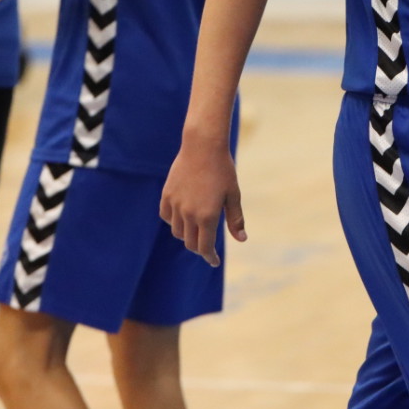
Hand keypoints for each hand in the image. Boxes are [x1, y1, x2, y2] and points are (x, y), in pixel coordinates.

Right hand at [161, 140, 246, 265]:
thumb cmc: (223, 170)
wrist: (203, 146)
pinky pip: (167, 217)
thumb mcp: (233, 195)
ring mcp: (176, 204)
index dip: (210, 257)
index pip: (205, 247)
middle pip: (190, 243)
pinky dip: (174, 222)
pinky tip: (183, 217)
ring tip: (197, 229)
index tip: (214, 261)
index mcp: (207, 216)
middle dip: (200, 248)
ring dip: (187, 235)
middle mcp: (189, 214)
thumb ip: (235, 219)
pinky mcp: (167, 195)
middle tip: (208, 246)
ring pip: (177, 231)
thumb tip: (241, 239)